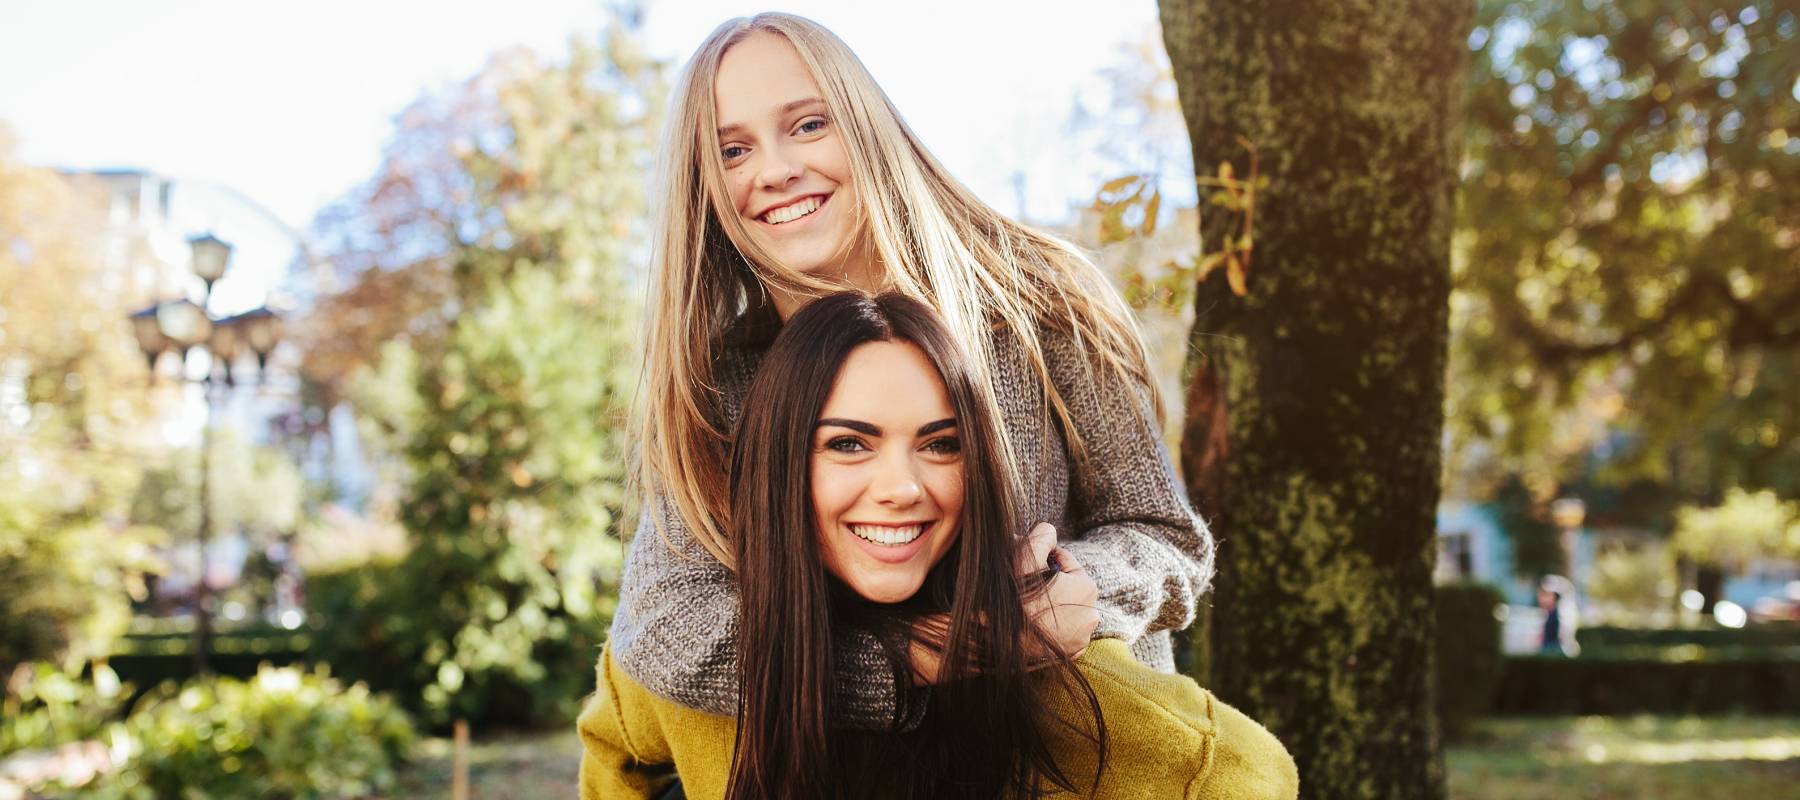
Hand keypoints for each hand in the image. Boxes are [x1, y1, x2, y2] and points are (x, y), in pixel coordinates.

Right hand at [1019, 523, 1098, 661]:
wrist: (1003, 647)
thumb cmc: (1016, 600)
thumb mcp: (1026, 559)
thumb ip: (1042, 536)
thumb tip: (1048, 529)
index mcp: (1086, 587)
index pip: (1064, 561)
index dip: (1043, 559)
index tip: (1027, 564)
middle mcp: (1092, 614)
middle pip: (1066, 586)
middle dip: (1048, 582)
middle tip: (1024, 585)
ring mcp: (1083, 637)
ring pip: (1065, 609)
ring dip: (1050, 604)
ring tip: (1026, 605)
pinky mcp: (1072, 653)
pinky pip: (1064, 632)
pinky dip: (1052, 627)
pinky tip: (1033, 624)